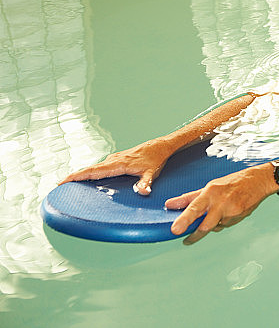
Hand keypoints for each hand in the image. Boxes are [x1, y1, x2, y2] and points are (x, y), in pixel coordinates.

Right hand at [59, 138, 173, 194]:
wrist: (159, 147)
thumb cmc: (155, 160)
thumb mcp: (152, 173)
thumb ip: (145, 183)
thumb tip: (143, 192)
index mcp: (118, 164)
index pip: (94, 171)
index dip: (78, 176)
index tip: (64, 181)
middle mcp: (113, 160)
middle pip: (89, 169)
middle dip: (74, 177)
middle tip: (59, 186)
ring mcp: (114, 159)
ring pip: (94, 168)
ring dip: (82, 174)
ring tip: (68, 184)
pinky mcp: (116, 159)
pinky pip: (100, 167)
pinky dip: (90, 172)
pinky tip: (87, 178)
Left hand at [165, 165, 273, 244]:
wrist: (258, 181)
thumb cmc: (232, 182)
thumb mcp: (210, 186)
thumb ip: (189, 198)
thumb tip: (169, 205)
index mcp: (211, 192)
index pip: (194, 208)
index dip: (184, 220)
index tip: (175, 230)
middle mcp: (221, 202)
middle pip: (205, 225)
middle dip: (195, 235)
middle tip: (186, 239)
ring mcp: (232, 211)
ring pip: (215, 226)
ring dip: (212, 225)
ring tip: (219, 211)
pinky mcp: (240, 217)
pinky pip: (226, 225)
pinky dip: (223, 222)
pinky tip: (229, 211)